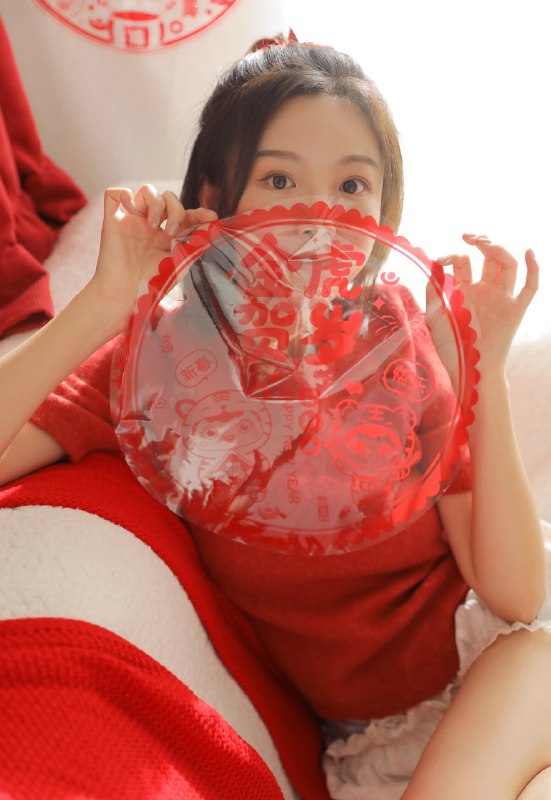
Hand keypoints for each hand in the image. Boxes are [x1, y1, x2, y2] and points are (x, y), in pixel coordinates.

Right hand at [88, 184, 216, 330]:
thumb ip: (193, 246)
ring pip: (146, 190)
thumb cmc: (150, 284)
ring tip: (154, 225)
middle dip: (176, 209)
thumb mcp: (179, 264)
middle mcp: (150, 225)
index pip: (185, 214)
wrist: (125, 294)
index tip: (211, 217)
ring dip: (157, 203)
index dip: (199, 212)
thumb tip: (211, 230)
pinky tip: (132, 210)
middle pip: (168, 197)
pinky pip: (115, 193)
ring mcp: (132, 221)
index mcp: (167, 236)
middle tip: (173, 232)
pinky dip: (124, 195)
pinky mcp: (113, 220)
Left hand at [433, 234, 538, 376]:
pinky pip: (530, 286)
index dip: (453, 255)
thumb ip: (433, 291)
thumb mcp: (434, 317)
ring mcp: (501, 298)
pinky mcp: (515, 309)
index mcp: (464, 290)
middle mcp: (484, 290)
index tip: (442, 259)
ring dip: (498, 249)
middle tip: (469, 236)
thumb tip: (435, 264)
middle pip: (488, 257)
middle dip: (480, 242)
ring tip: (484, 242)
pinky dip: (533, 268)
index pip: (463, 262)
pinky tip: (528, 252)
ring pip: (507, 265)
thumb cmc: (450, 347)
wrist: (468, 370)